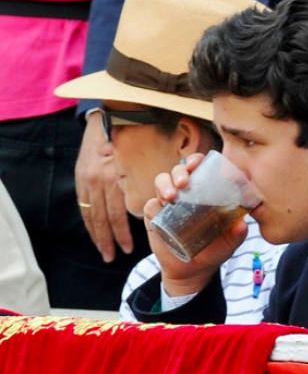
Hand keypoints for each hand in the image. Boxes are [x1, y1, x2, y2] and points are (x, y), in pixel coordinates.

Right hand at [75, 110, 132, 261]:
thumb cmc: (132, 135)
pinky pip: (84, 206)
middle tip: (116, 256)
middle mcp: (99, 180)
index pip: (118, 213)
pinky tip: (96, 234)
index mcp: (116, 176)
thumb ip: (147, 177)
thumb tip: (161, 200)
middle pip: (104, 218)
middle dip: (110, 240)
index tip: (130, 248)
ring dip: (98, 236)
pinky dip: (90, 222)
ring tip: (105, 253)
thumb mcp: (143, 154)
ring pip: (92, 215)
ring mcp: (87, 180)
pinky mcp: (81, 178)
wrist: (105, 116)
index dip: (123, 233)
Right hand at [144, 153, 247, 296]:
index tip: (197, 164)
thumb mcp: (230, 241)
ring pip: (161, 183)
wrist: (195, 271)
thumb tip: (242, 225)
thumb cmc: (215, 249)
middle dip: (179, 171)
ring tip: (171, 196)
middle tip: (185, 182)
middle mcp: (184, 194)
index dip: (195, 161)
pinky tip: (160, 209)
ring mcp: (168, 205)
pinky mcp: (155, 219)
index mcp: (203, 192)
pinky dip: (153, 205)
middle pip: (177, 171)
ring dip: (164, 184)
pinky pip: (150, 206)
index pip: (198, 168)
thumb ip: (238, 233)